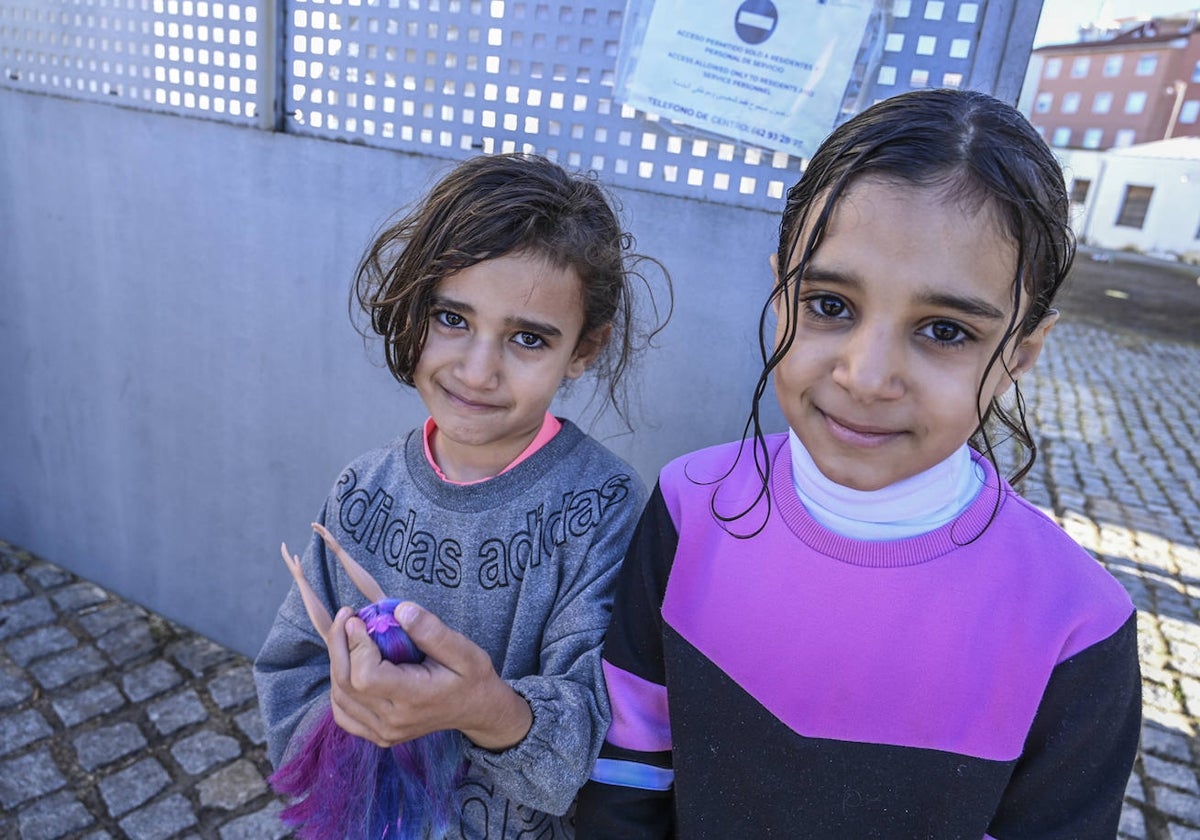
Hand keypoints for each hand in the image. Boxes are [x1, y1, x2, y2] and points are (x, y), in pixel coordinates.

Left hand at [327, 601, 532, 750]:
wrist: (478, 710)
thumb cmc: (472, 677)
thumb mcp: (464, 650)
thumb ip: (432, 631)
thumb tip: (400, 610)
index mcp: (414, 698)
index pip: (366, 677)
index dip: (355, 645)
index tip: (358, 618)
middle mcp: (394, 721)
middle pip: (346, 685)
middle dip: (338, 645)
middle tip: (346, 616)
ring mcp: (384, 732)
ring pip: (340, 698)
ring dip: (337, 663)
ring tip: (346, 635)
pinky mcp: (379, 735)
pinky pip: (344, 715)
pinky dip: (339, 689)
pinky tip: (349, 666)